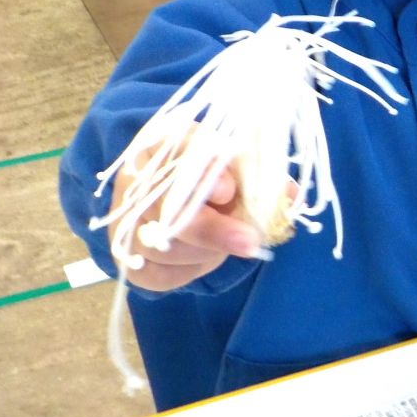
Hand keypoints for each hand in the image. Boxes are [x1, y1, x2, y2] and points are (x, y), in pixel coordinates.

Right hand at [108, 153, 265, 291]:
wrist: (169, 193)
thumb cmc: (210, 170)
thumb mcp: (233, 160)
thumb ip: (259, 174)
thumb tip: (292, 197)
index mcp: (164, 143)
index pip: (176, 151)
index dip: (201, 172)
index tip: (228, 190)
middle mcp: (136, 180)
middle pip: (167, 208)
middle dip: (212, 229)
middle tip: (250, 241)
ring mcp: (124, 219)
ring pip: (165, 246)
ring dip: (207, 250)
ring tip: (229, 238)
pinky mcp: (127, 257)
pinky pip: (161, 273)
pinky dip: (191, 269)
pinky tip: (204, 255)